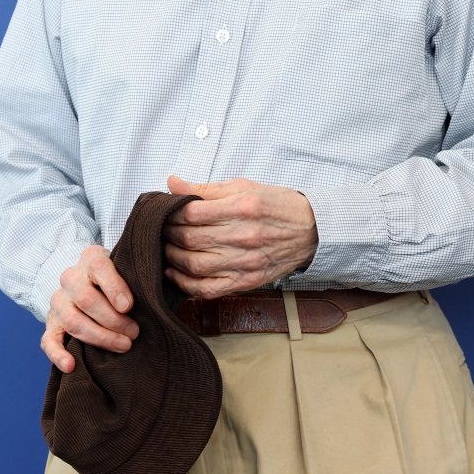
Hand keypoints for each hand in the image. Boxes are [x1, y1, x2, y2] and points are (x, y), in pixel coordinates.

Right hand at [40, 245, 138, 370]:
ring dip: (99, 337)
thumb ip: (137, 279)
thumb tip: (155, 302)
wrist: (86, 282)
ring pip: (73, 321)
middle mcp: (71, 278)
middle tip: (135, 332)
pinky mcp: (51, 323)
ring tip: (123, 346)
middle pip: (87, 300)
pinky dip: (58, 354)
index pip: (99, 268)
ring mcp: (58, 301)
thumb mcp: (127, 270)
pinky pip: (49, 340)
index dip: (114, 287)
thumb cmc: (117, 280)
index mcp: (91, 259)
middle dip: (113, 320)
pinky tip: (71, 365)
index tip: (128, 306)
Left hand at [164, 174, 317, 298]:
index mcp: (242, 207)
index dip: (171, 213)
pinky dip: (186, 284)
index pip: (192, 213)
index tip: (165, 212)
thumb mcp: (244, 186)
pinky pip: (208, 289)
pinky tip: (176, 273)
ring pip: (194, 265)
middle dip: (168, 234)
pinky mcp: (247, 281)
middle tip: (162, 229)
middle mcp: (243, 236)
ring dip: (172, 258)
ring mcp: (245, 262)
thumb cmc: (277, 206)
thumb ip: (205, 188)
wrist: (311, 231)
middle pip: (190, 239)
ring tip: (167, 248)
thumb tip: (172, 183)